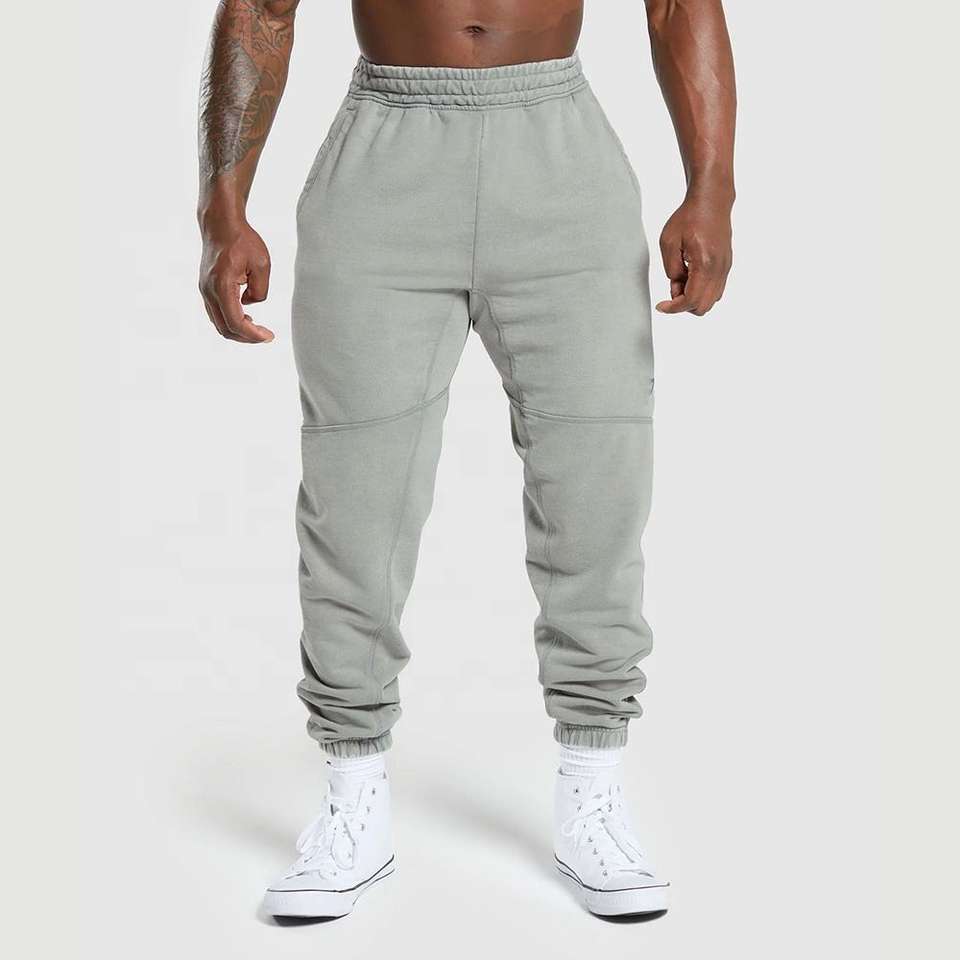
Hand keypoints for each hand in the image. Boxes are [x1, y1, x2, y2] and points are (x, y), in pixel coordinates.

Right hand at [199, 218, 274, 342]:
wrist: (221, 224)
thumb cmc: (242, 241)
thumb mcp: (262, 265)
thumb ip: (260, 290)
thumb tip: (250, 304)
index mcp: (222, 286)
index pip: (235, 322)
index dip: (252, 335)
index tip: (268, 336)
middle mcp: (209, 291)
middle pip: (225, 328)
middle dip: (246, 337)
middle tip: (265, 336)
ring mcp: (205, 290)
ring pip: (219, 323)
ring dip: (238, 330)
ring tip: (257, 328)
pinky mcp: (206, 288)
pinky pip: (217, 313)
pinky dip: (231, 321)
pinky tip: (246, 317)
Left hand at [655, 192, 732, 315]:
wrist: (711, 201)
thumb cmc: (689, 218)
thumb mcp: (669, 243)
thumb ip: (671, 269)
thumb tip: (676, 287)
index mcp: (705, 263)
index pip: (691, 300)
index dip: (674, 308)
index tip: (661, 306)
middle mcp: (719, 269)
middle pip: (703, 307)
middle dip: (684, 304)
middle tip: (673, 286)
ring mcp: (725, 268)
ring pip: (711, 300)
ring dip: (693, 297)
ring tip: (682, 278)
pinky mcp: (726, 266)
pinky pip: (715, 289)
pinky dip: (701, 290)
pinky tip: (691, 274)